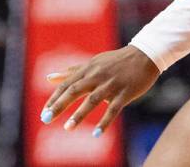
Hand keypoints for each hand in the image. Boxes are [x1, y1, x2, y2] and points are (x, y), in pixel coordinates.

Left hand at [40, 45, 159, 136]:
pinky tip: (97, 134)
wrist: (145, 55)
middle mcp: (98, 76)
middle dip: (60, 104)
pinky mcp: (125, 92)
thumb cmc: (116, 62)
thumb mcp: (92, 63)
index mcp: (89, 69)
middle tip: (46, 119)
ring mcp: (112, 84)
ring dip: (80, 114)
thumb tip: (48, 77)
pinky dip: (105, 121)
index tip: (44, 112)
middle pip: (75, 90)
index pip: (67, 84)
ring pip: (93, 99)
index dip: (54, 98)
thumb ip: (71, 72)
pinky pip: (114, 108)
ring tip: (67, 128)